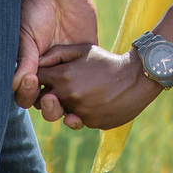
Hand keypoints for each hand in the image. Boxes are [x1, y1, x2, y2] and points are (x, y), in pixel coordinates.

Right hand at [15, 0, 98, 117]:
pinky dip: (86, 94)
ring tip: (66, 99)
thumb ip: (23, 59)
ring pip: (67, 99)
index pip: (25, 93)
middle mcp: (48, 73)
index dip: (26, 94)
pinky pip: (87, 84)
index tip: (31, 81)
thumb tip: (16, 84)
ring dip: (65, 105)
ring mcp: (67, 69)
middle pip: (45, 102)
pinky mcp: (85, 62)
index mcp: (29, 68)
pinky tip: (83, 92)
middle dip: (47, 106)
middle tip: (50, 97)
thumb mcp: (25, 34)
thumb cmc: (36, 10)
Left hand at [35, 43, 161, 130]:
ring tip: (83, 93)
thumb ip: (57, 53)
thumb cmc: (107, 61)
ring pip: (61, 113)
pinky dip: (83, 113)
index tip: (46, 77)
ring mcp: (79, 112)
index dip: (37, 79)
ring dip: (66, 106)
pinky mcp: (91, 123)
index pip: (35, 81)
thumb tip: (37, 62)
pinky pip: (78, 120)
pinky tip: (96, 100)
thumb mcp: (82, 49)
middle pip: (44, 102)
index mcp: (63, 77)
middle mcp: (68, 97)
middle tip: (63, 88)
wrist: (136, 78)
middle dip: (49, 96)